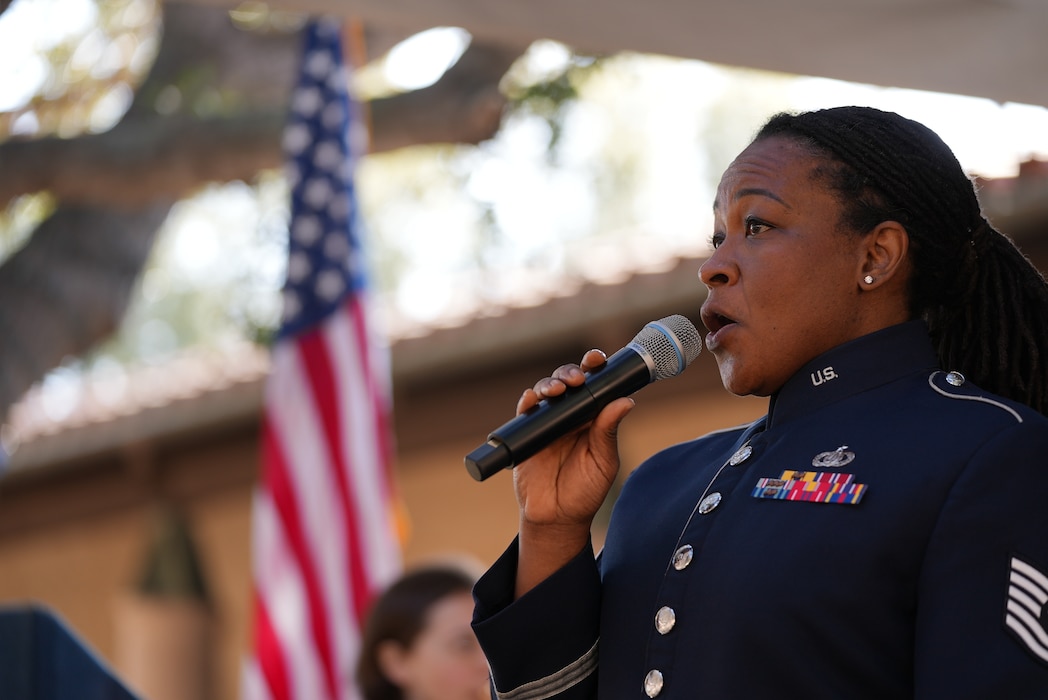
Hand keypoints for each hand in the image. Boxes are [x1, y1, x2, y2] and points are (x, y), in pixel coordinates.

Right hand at [512, 349, 635, 595]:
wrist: (557, 518)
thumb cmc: (585, 491)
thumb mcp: (603, 462)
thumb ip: (608, 431)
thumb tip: (626, 401)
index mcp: (592, 418)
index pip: (594, 385)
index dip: (595, 368)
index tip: (597, 359)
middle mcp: (569, 415)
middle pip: (567, 381)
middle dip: (570, 372)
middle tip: (576, 379)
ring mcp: (547, 423)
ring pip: (545, 390)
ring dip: (550, 383)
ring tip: (556, 390)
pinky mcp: (526, 433)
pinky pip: (525, 411)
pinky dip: (528, 401)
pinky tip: (532, 398)